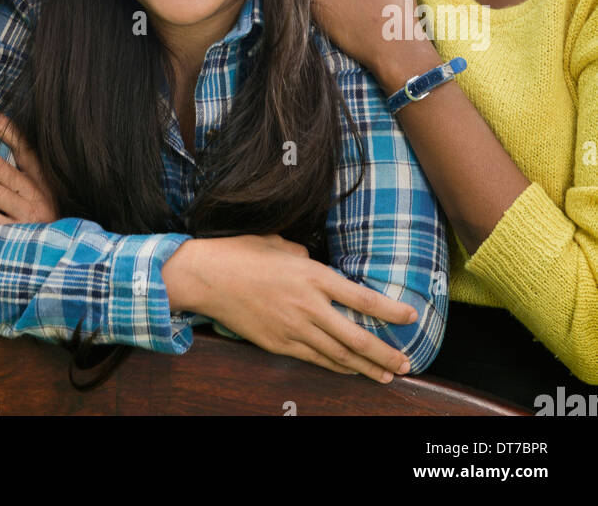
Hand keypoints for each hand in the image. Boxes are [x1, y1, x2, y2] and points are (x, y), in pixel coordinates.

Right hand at [167, 233, 416, 381]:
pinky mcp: (279, 344)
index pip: (362, 298)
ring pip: (339, 355)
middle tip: (407, 364)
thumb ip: (304, 256)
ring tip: (387, 375)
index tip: (411, 317)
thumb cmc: (242, 252)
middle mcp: (308, 306)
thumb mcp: (280, 244)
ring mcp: (293, 329)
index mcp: (313, 276)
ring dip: (366, 368)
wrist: (206, 276)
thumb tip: (312, 262)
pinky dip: (336, 367)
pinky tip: (350, 371)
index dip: (390, 311)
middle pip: (357, 337)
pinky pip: (315, 359)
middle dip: (386, 353)